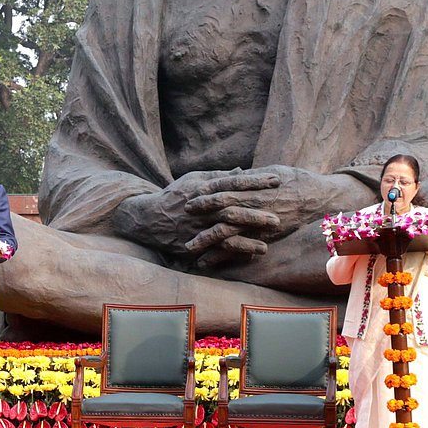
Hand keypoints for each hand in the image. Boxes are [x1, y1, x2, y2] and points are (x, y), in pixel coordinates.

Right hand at [112, 169, 279, 256]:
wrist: (149, 218)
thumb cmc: (176, 195)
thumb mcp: (195, 179)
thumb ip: (219, 176)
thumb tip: (243, 171)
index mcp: (205, 188)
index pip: (234, 182)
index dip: (256, 181)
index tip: (277, 180)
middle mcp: (203, 208)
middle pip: (233, 209)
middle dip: (255, 214)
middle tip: (278, 218)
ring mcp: (198, 227)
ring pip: (225, 234)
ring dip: (246, 241)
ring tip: (267, 246)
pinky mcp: (194, 244)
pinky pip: (216, 250)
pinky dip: (233, 254)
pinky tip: (250, 257)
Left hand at [184, 166, 370, 264]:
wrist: (322, 199)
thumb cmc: (297, 180)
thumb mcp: (273, 172)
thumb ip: (250, 178)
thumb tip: (231, 176)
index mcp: (258, 188)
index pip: (227, 189)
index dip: (208, 192)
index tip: (191, 194)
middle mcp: (259, 208)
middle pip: (225, 212)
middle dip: (203, 215)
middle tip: (184, 217)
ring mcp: (262, 226)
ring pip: (231, 235)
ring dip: (208, 242)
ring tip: (189, 248)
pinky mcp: (266, 239)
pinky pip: (242, 250)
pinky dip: (224, 256)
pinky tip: (209, 261)